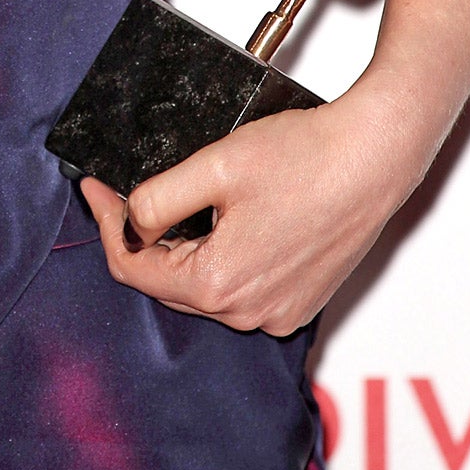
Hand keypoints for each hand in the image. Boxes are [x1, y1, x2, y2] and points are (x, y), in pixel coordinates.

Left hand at [78, 84, 426, 335]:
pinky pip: (242, 288)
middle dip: (141, 237)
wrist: (373, 157)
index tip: (95, 188)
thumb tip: (129, 220)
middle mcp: (250, 312)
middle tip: (124, 190)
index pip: (135, 268)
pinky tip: (222, 220)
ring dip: (182, 249)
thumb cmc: (306, 157)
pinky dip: (221, 259)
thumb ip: (158, 198)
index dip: (108, 223)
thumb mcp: (214, 165)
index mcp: (221, 284)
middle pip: (168, 282)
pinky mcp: (301, 301)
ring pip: (205, 287)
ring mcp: (279, 312)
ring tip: (175, 199)